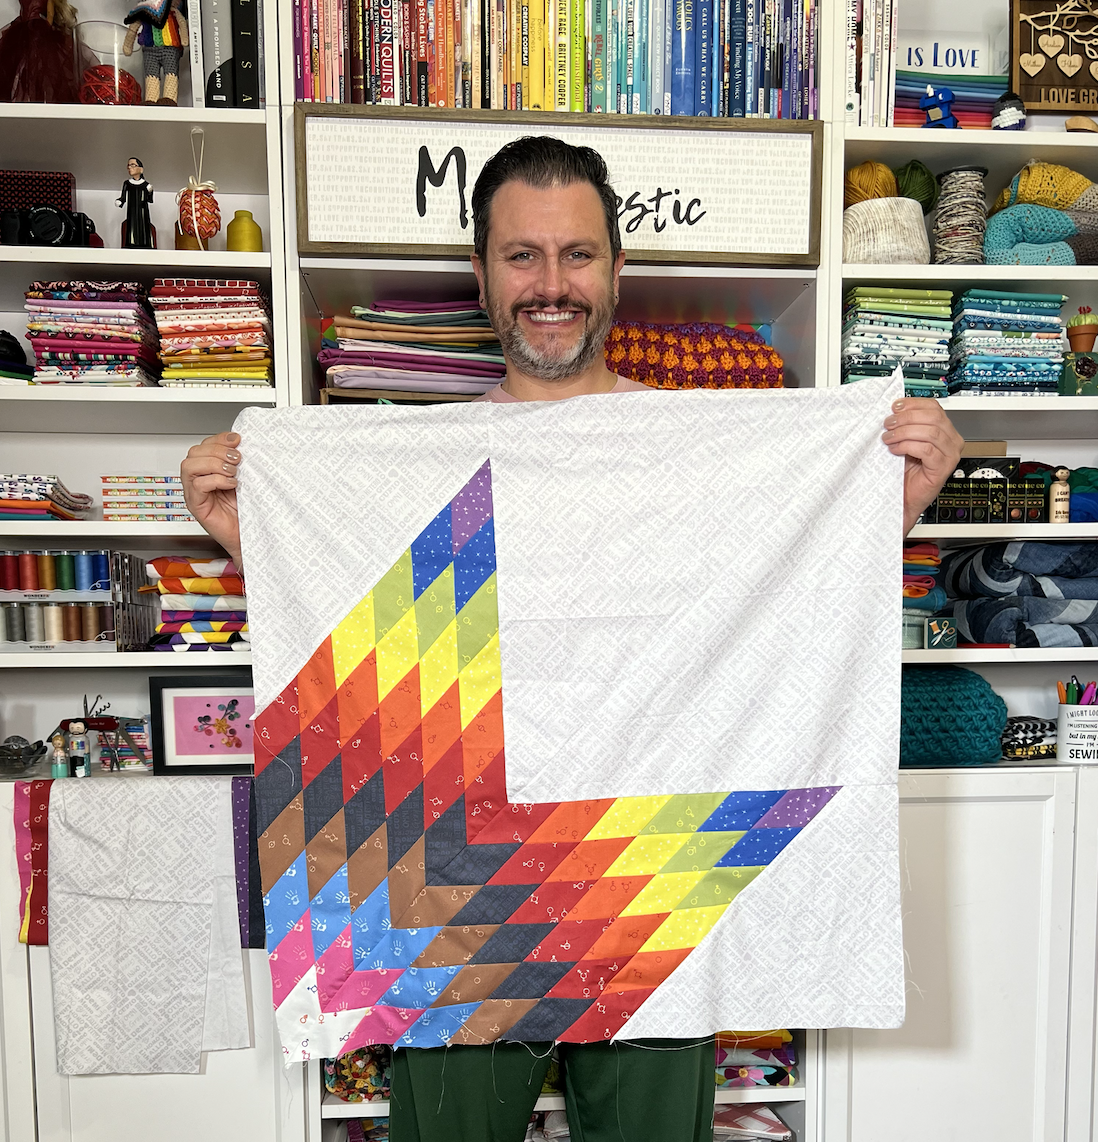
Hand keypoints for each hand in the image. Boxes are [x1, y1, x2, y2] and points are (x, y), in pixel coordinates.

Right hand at [181, 431, 242, 564]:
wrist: (249, 536)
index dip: (219, 439)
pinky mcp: (197, 506)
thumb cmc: (246, 511)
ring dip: (214, 464)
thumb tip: (241, 443)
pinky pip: (197, 485)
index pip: (204, 445)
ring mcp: (195, 493)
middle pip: (194, 452)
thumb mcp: (244, 479)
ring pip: (190, 465)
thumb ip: (238, 462)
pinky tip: (231, 485)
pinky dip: (215, 480)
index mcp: (208, 471)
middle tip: (237, 459)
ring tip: (233, 472)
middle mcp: (198, 480)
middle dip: (217, 450)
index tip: (237, 439)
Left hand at [881, 398, 964, 533]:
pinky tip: (896, 450)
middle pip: (933, 417)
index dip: (914, 404)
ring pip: (930, 432)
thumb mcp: (906, 441)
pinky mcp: (942, 468)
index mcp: (945, 430)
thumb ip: (907, 425)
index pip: (934, 407)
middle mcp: (951, 441)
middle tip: (888, 424)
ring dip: (904, 432)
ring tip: (889, 439)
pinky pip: (927, 449)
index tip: (895, 406)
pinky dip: (908, 446)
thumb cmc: (905, 472)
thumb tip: (894, 409)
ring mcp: (950, 455)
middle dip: (906, 417)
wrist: (904, 497)